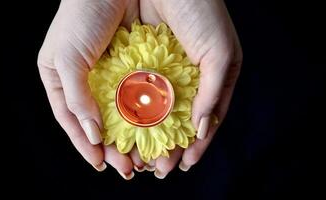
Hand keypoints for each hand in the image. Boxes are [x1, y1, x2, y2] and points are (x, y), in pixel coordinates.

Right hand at [37, 0, 138, 179]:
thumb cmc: (81, 17)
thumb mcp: (68, 58)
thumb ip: (77, 97)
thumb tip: (92, 135)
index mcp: (59, 79)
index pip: (70, 120)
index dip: (84, 144)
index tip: (99, 164)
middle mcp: (83, 80)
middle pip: (96, 122)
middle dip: (110, 147)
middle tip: (127, 168)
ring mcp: (107, 75)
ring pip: (117, 114)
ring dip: (128, 135)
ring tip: (141, 157)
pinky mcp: (128, 68)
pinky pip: (133, 97)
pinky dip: (140, 115)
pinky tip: (150, 129)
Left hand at [131, 0, 242, 177]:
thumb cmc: (203, 12)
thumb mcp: (221, 53)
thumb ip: (215, 93)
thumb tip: (203, 129)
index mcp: (212, 79)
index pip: (204, 120)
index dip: (196, 145)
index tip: (184, 165)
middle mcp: (188, 79)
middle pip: (178, 121)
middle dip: (169, 145)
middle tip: (158, 168)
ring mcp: (166, 73)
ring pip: (158, 112)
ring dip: (150, 135)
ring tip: (141, 157)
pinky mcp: (144, 64)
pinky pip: (140, 94)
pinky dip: (136, 113)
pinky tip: (131, 130)